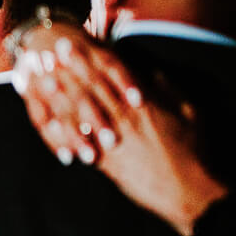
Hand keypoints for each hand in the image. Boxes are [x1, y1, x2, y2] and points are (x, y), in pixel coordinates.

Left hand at [14, 26, 223, 232]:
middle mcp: (124, 118)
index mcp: (143, 103)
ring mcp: (113, 140)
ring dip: (59, 95)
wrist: (188, 190)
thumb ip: (168, 90)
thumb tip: (151, 73)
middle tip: (46, 55)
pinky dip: (63, 134)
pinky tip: (46, 123)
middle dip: (66, 71)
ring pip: (81, 114)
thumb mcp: (188, 111)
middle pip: (89, 89)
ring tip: (41, 80)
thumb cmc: (193, 151)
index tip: (69, 44)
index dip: (86, 59)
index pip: (109, 75)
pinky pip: (81, 146)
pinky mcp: (107, 163)